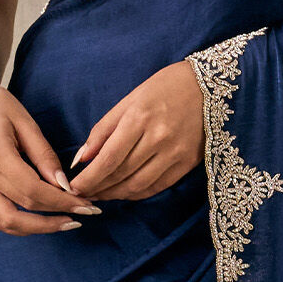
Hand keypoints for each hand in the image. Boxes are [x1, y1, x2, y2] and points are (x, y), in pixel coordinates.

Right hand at [0, 79, 100, 233]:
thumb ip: (44, 155)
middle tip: (80, 218)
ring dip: (36, 228)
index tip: (84, 204)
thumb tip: (63, 184)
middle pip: (20, 210)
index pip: (32, 190)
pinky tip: (39, 220)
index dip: (61, 201)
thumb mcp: (25, 121)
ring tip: (62, 223)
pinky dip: (18, 224)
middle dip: (53, 220)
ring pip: (4, 222)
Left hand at [67, 59, 205, 201]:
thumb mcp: (130, 100)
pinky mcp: (188, 163)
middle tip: (81, 194)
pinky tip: (124, 192)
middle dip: (97, 188)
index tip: (73, 187)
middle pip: (121, 174)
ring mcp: (175, 153)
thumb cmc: (164, 88)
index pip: (109, 158)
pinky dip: (137, 194)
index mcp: (140, 118)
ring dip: (115, 194)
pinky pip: (157, 186)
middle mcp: (158, 138)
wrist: (208, 86)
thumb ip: (103, 130)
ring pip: (138, 185)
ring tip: (99, 195)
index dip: (89, 178)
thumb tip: (81, 159)